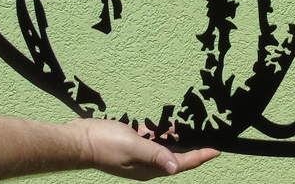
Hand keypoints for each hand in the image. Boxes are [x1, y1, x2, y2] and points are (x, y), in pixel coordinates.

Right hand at [70, 118, 218, 180]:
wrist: (78, 141)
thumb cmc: (104, 144)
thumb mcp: (133, 147)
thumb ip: (155, 154)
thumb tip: (175, 167)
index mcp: (148, 169)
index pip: (180, 164)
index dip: (199, 157)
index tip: (216, 151)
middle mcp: (145, 164)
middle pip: (175, 158)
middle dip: (193, 151)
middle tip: (208, 142)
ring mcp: (137, 155)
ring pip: (164, 148)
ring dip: (176, 140)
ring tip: (190, 130)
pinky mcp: (130, 144)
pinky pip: (151, 140)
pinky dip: (160, 133)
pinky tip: (165, 125)